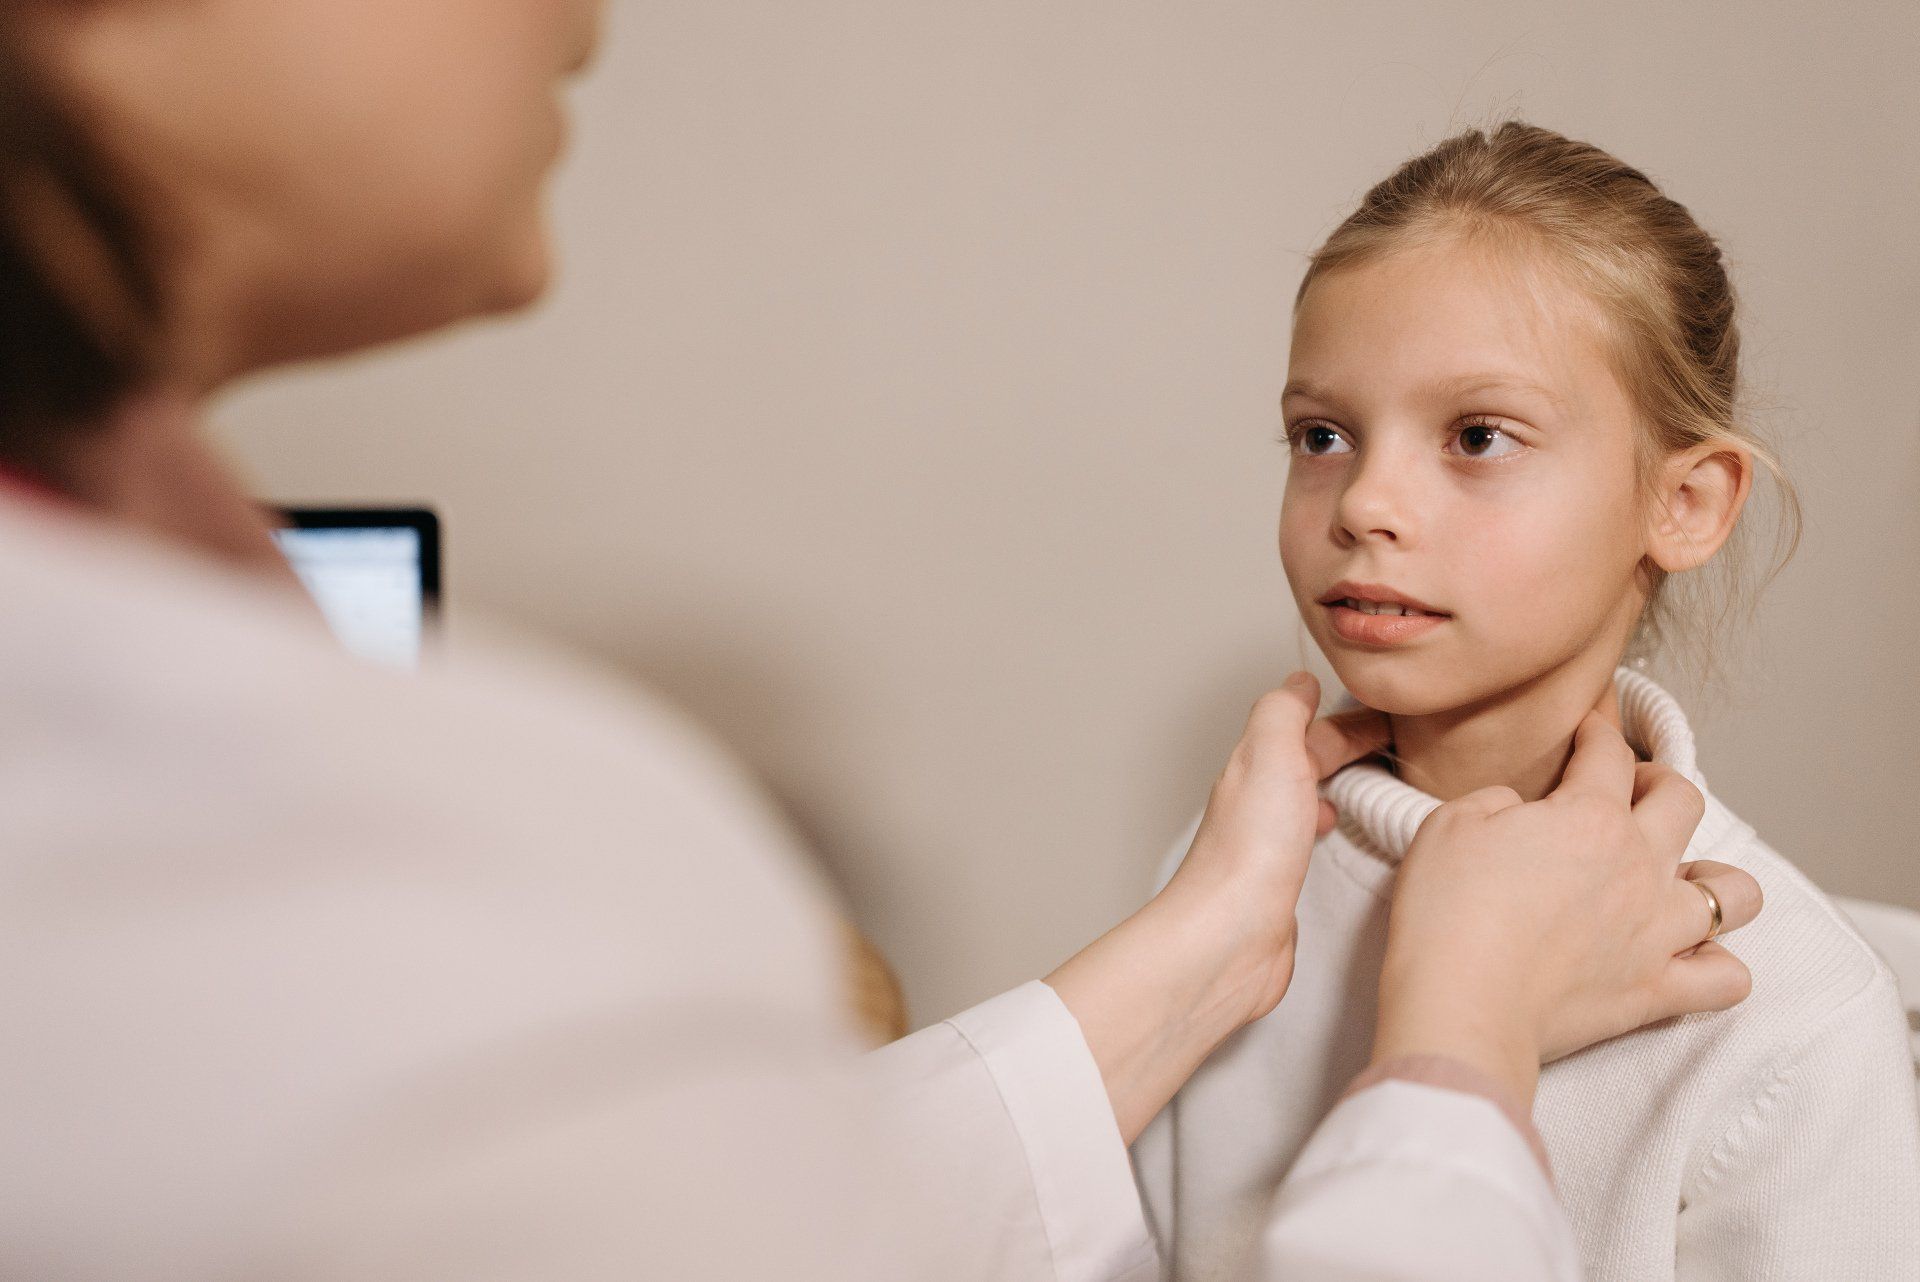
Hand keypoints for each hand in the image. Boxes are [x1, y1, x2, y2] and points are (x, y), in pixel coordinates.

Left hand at [1046, 671, 1387, 1142]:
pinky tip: (1343, 838)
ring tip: (1376, 784)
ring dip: (1338, 785)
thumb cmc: (1249, 852)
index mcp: (1256, 767)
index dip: (1346, 719)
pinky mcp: (1282, 885)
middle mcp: (1258, 802)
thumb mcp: (1270, 753)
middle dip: (1347, 748)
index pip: (1306, 729)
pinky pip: (1310, 842)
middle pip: (1308, 762)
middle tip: (1395, 744)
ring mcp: (1269, 845)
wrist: (1230, 936)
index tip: (1387, 715)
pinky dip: (1330, 827)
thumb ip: (1284, 711)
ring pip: (1308, 799)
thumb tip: (1297, 680)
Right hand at [1371, 712, 1762, 1110]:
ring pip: (1736, 892)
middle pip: (1684, 800)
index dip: (1596, 732)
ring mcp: (1658, 931)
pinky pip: (1727, 978)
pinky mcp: (1656, 991)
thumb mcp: (1449, 824)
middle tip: (1627, 795)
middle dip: (1658, 784)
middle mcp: (1640, 866)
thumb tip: (1520, 812)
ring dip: (1713, 878)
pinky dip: (1717, 964)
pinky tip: (1686, 956)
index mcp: (1590, 817)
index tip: (1585, 734)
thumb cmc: (1446, 914)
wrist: (1461, 1005)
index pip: (1609, 752)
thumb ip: (1496, 801)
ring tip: (1678, 880)